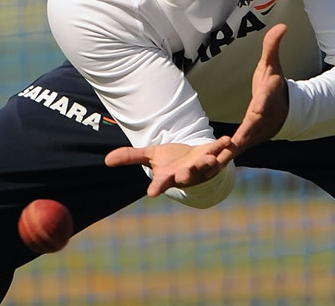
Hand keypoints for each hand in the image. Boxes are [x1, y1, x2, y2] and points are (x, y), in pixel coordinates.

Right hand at [105, 136, 233, 197]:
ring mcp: (201, 167)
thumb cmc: (170, 161)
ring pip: (205, 166)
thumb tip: (105, 160)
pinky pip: (219, 153)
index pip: (161, 184)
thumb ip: (130, 157)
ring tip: (210, 158)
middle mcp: (186, 174)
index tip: (151, 193)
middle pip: (185, 176)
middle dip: (185, 176)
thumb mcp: (150, 156)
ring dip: (208, 162)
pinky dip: (223, 147)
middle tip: (182, 176)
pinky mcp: (213, 157)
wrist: (192, 160)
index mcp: (169, 176)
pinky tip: (228, 141)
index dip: (156, 187)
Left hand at [221, 24, 288, 158]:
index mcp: (268, 99)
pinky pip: (234, 149)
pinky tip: (210, 166)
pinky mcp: (246, 140)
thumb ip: (273, 46)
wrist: (284, 110)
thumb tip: (283, 24)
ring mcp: (256, 132)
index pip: (266, 98)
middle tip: (233, 143)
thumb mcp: (272, 64)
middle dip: (244, 135)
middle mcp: (263, 119)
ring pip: (242, 143)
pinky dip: (224, 158)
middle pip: (253, 127)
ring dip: (230, 152)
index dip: (263, 99)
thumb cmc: (274, 84)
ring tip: (215, 161)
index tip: (258, 105)